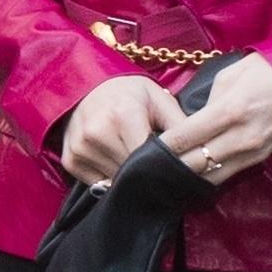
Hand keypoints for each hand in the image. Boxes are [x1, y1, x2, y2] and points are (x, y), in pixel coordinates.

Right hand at [59, 75, 178, 185]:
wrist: (88, 87)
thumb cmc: (130, 94)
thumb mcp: (159, 100)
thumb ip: (180, 125)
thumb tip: (201, 153)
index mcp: (123, 115)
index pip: (147, 158)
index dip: (161, 166)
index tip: (171, 168)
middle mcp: (97, 132)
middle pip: (132, 172)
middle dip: (146, 173)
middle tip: (154, 167)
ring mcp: (80, 148)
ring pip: (115, 181)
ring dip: (128, 177)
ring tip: (135, 163)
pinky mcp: (70, 160)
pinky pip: (97, 184)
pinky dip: (110, 179)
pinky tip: (115, 162)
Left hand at [157, 52, 271, 186]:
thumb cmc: (267, 72)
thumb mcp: (230, 76)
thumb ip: (205, 102)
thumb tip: (189, 121)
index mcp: (229, 111)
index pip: (184, 137)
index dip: (161, 148)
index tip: (142, 150)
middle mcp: (240, 137)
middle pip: (193, 164)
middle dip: (168, 168)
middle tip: (147, 170)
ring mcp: (252, 153)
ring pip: (209, 177)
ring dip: (187, 178)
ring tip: (165, 177)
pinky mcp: (260, 160)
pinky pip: (227, 175)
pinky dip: (207, 177)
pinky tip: (192, 175)